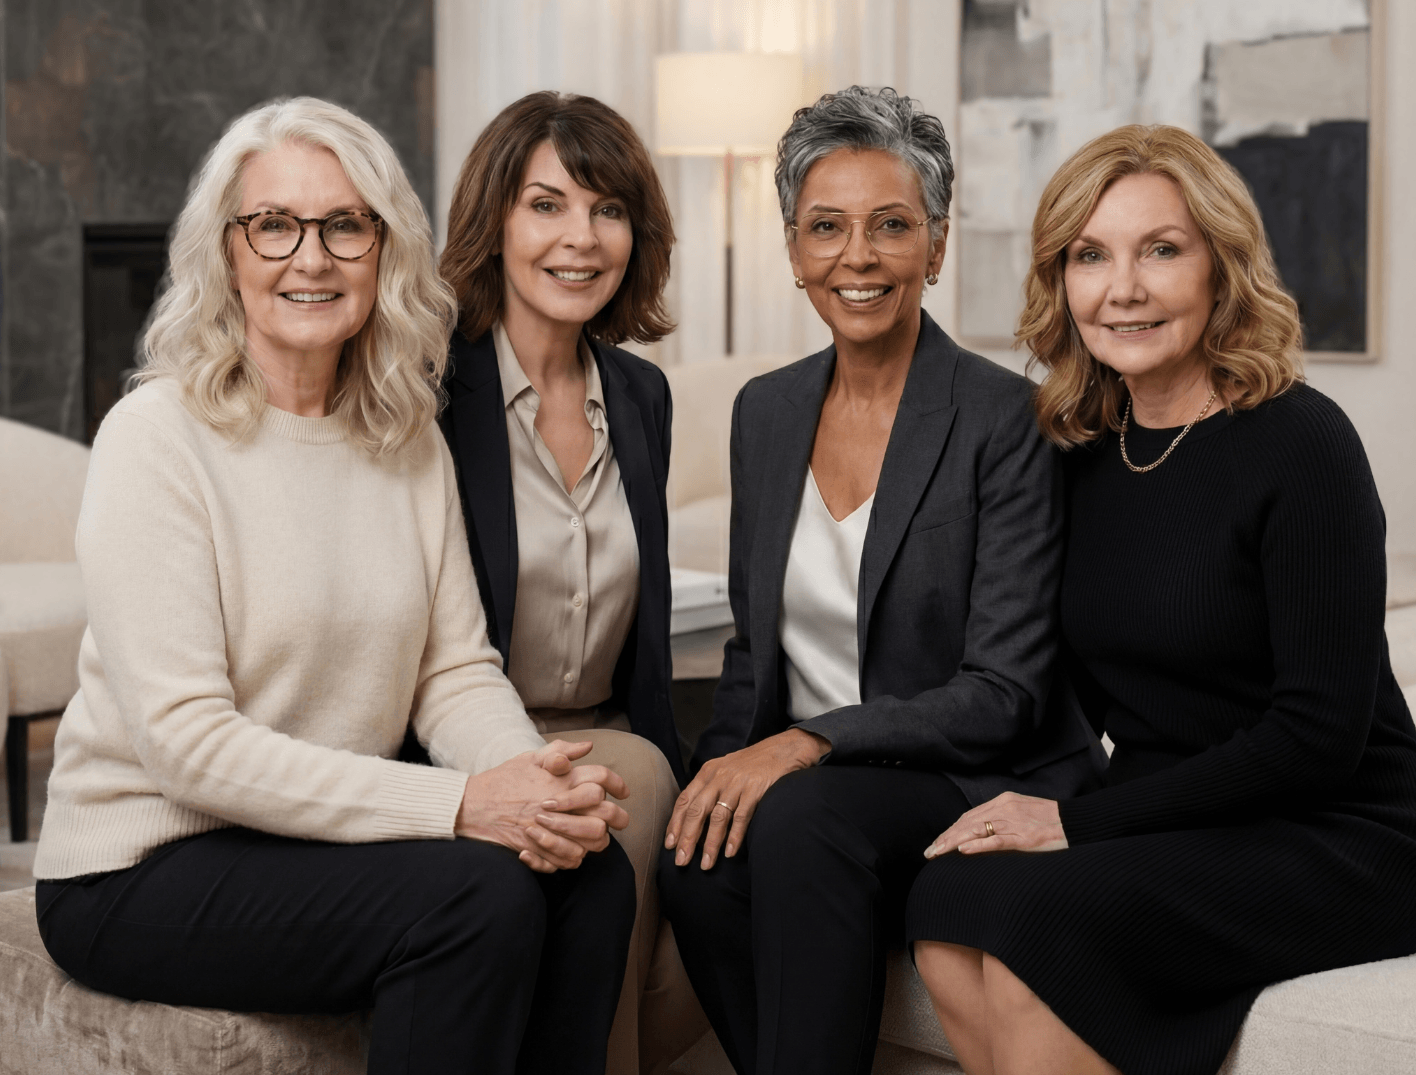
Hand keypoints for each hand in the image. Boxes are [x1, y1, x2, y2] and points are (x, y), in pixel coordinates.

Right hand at [457, 741, 628, 872]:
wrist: (473, 806)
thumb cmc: (503, 780)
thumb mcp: (530, 758)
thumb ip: (560, 751)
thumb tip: (587, 746)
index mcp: (560, 779)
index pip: (600, 777)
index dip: (617, 783)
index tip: (623, 791)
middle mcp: (560, 803)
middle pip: (605, 812)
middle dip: (616, 816)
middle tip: (615, 819)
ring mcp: (551, 827)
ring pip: (593, 839)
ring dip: (597, 837)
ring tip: (594, 834)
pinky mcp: (541, 848)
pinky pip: (571, 859)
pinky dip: (576, 856)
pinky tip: (573, 848)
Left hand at [664, 728, 828, 869]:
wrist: (784, 750)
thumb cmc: (752, 764)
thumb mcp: (725, 770)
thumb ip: (710, 789)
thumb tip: (694, 819)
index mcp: (708, 773)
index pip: (684, 800)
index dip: (675, 823)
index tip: (669, 844)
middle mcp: (719, 777)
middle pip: (697, 811)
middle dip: (686, 838)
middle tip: (680, 861)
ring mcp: (737, 783)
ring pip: (718, 817)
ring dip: (710, 843)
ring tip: (706, 864)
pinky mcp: (756, 790)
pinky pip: (742, 817)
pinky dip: (735, 836)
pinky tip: (730, 853)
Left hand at [924, 791, 1066, 857]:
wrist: (1078, 822)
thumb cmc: (1051, 821)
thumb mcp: (1022, 814)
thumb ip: (1002, 820)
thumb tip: (980, 834)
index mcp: (1003, 801)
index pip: (969, 817)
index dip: (950, 831)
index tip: (937, 843)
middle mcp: (1005, 809)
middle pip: (967, 823)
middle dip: (946, 838)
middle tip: (929, 853)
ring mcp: (1015, 822)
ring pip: (977, 831)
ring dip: (953, 843)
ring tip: (937, 853)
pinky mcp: (1025, 837)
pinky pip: (997, 841)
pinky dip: (978, 845)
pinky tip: (963, 851)